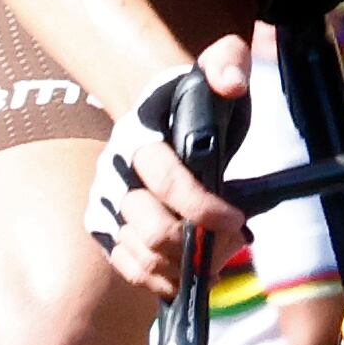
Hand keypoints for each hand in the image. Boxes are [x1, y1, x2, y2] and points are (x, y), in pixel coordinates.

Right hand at [82, 42, 252, 297]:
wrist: (157, 113)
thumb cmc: (193, 96)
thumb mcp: (218, 67)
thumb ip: (228, 64)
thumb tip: (231, 84)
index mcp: (138, 137)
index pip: (168, 183)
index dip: (205, 208)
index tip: (239, 219)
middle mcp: (113, 175)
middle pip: (154, 230)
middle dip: (200, 244)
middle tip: (235, 240)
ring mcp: (105, 206)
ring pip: (143, 257)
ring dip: (187, 267)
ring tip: (221, 255)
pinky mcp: (104, 231)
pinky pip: (131, 270)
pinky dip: (164, 280)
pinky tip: (193, 273)